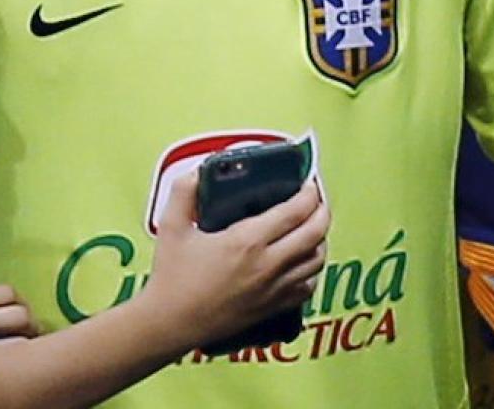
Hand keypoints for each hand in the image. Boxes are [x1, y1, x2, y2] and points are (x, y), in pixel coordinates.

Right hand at [139, 174, 328, 351]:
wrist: (172, 322)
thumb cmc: (172, 276)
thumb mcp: (171, 226)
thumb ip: (184, 191)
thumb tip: (198, 171)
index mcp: (246, 241)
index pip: (294, 212)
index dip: (309, 194)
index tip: (308, 184)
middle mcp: (267, 265)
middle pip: (315, 234)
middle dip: (322, 211)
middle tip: (316, 200)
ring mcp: (274, 289)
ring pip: (317, 261)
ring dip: (320, 240)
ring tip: (312, 227)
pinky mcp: (273, 307)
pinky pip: (308, 287)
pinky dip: (312, 270)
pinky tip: (302, 262)